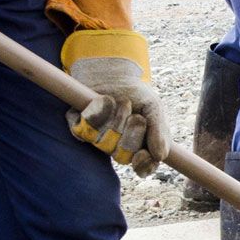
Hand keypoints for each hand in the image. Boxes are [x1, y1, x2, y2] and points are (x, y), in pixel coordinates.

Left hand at [63, 30, 168, 175]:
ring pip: (104, 143)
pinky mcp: (80, 129)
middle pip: (122, 156)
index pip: (142, 167)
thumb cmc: (135, 93)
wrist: (111, 72)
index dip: (142, 164)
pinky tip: (103, 100)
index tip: (142, 155)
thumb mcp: (153, 107)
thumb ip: (159, 131)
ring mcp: (97, 140)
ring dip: (116, 119)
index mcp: (139, 147)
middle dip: (131, 134)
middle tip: (135, 115)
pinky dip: (96, 113)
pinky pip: (84, 132)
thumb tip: (160, 156)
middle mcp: (117, 147)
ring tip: (119, 102)